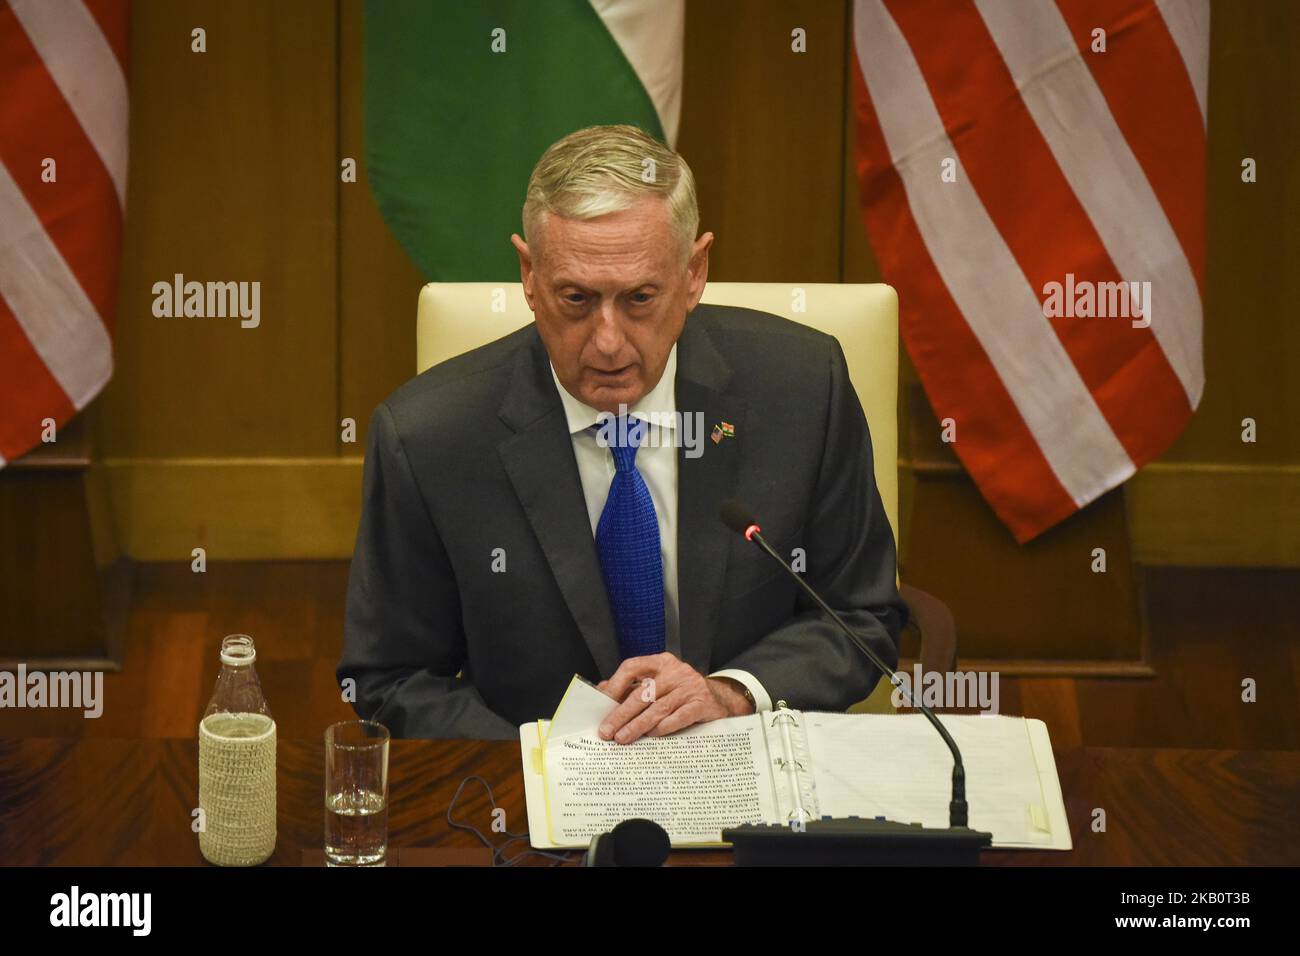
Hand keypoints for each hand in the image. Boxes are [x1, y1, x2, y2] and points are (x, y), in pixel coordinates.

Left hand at [595, 652, 754, 743]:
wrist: (721, 699)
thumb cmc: (682, 693)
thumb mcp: (659, 683)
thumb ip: (632, 686)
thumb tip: (602, 691)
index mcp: (661, 662)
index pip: (633, 667)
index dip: (615, 684)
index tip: (602, 702)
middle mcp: (675, 671)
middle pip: (642, 693)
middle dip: (621, 714)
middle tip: (607, 731)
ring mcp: (690, 687)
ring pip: (657, 708)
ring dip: (637, 725)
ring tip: (623, 738)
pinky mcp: (702, 703)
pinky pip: (678, 717)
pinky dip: (663, 728)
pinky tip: (651, 736)